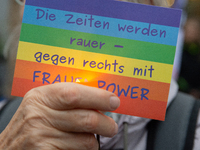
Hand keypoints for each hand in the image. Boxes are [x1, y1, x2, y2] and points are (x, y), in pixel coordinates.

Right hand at [0, 83, 119, 149]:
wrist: (8, 149)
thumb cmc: (33, 123)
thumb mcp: (44, 104)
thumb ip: (67, 99)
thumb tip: (100, 99)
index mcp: (41, 96)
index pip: (75, 94)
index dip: (98, 97)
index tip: (114, 101)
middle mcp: (39, 115)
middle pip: (86, 118)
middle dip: (106, 123)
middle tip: (112, 126)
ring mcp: (40, 136)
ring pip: (86, 139)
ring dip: (94, 139)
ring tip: (92, 137)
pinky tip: (78, 146)